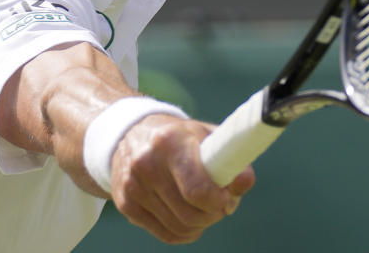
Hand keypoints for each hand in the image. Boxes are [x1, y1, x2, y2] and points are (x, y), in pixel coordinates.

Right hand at [109, 114, 255, 243]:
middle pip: (191, 214)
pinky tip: (187, 217)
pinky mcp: (125, 204)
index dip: (220, 201)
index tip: (227, 197)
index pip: (198, 190)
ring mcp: (132, 186)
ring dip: (200, 225)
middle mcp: (146, 164)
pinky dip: (184, 232)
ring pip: (180, 228)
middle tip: (220, 203)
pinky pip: (166, 235)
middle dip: (213, 214)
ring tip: (204, 207)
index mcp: (170, 142)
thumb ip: (231, 158)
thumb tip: (242, 184)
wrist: (129, 134)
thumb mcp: (206, 135)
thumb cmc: (178, 137)